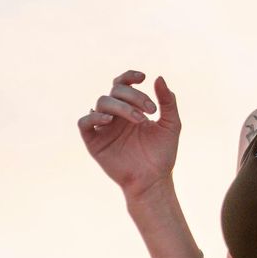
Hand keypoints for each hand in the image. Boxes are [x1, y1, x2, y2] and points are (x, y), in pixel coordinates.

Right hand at [78, 70, 179, 197]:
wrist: (154, 180)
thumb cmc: (162, 154)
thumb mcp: (171, 124)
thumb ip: (167, 102)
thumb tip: (159, 77)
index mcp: (130, 109)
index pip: (122, 85)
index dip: (129, 76)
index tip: (143, 78)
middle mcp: (115, 116)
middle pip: (114, 91)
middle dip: (133, 96)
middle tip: (150, 110)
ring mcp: (104, 128)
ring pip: (101, 103)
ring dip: (121, 106)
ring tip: (139, 119)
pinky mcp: (94, 142)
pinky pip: (84, 122)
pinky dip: (94, 116)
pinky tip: (110, 120)